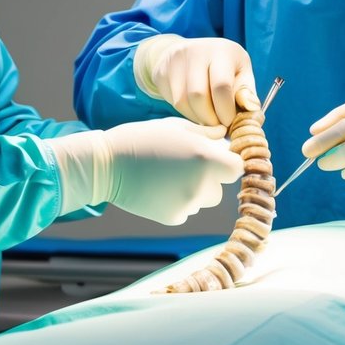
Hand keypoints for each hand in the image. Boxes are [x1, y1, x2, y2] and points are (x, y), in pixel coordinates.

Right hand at [50, 118, 243, 224]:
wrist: (107, 164)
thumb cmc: (142, 139)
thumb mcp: (175, 127)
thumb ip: (205, 133)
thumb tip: (223, 135)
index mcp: (205, 158)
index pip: (238, 168)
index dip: (230, 162)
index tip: (220, 158)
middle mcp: (201, 185)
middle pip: (220, 187)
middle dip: (209, 177)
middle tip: (184, 164)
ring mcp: (187, 204)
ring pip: (202, 199)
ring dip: (193, 189)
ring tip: (166, 174)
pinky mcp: (173, 217)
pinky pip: (186, 209)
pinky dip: (177, 201)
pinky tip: (158, 187)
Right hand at [133, 35, 258, 127]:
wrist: (191, 53)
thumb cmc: (224, 68)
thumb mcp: (241, 73)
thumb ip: (246, 93)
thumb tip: (252, 112)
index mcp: (223, 51)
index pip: (221, 86)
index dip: (225, 110)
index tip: (229, 123)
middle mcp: (197, 50)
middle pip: (198, 95)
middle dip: (210, 118)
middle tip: (218, 126)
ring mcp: (177, 59)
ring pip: (183, 101)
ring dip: (198, 119)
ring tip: (208, 121)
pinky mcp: (163, 70)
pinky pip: (173, 101)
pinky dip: (187, 114)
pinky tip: (197, 113)